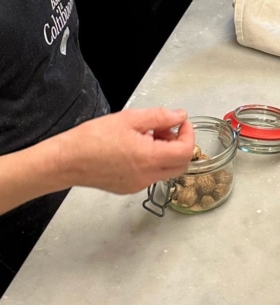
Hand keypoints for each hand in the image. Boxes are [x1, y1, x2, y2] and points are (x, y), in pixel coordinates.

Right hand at [56, 108, 194, 194]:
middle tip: (165, 128)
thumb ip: (160, 117)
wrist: (67, 160)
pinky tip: (136, 146)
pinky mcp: (128, 188)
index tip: (181, 122)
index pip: (185, 151)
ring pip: (166, 170)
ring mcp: (137, 185)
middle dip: (179, 144)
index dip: (188, 134)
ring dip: (165, 152)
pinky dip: (152, 160)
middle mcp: (147, 176)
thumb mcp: (130, 119)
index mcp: (150, 158)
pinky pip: (150, 175)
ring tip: (146, 134)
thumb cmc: (93, 138)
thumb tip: (180, 116)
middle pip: (180, 165)